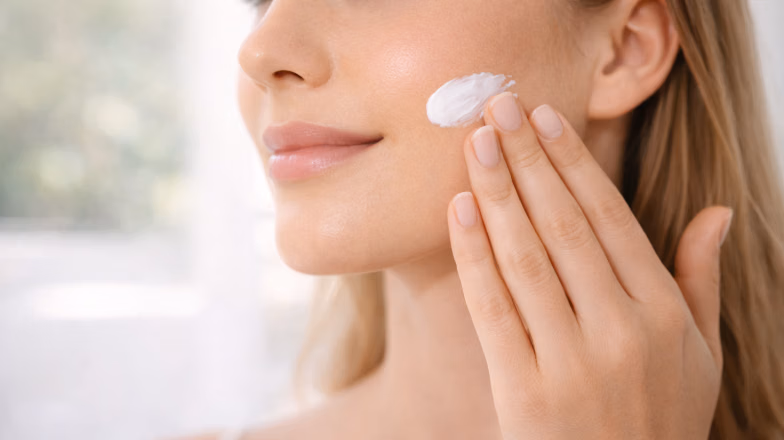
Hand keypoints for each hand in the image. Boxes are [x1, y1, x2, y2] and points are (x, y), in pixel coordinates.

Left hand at [447, 92, 732, 438]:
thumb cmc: (659, 418)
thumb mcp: (700, 355)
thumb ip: (701, 280)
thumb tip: (717, 212)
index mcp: (663, 314)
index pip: (610, 219)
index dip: (573, 164)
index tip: (544, 120)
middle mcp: (620, 331)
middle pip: (563, 226)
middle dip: (527, 160)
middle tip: (498, 109)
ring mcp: (571, 362)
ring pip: (526, 258)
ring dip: (497, 193)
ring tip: (475, 144)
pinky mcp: (524, 392)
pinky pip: (493, 309)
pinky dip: (473, 256)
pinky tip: (459, 210)